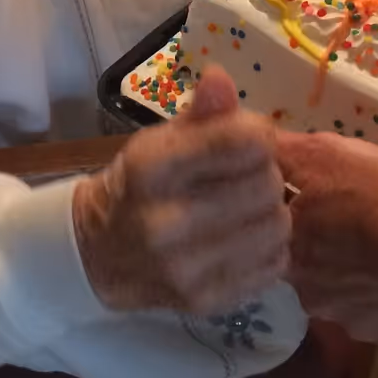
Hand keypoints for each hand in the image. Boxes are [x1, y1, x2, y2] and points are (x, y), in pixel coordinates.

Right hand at [72, 66, 288, 314]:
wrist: (100, 254)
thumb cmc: (139, 186)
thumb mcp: (160, 140)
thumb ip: (200, 111)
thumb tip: (221, 76)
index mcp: (151, 168)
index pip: (242, 141)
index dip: (256, 133)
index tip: (246, 139)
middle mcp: (165, 220)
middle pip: (265, 184)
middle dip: (264, 173)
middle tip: (245, 177)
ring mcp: (186, 267)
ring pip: (276, 226)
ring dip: (270, 212)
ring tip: (247, 208)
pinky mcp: (207, 301)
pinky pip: (274, 264)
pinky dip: (268, 248)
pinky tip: (244, 239)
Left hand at [277, 131, 377, 352]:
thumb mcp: (335, 153)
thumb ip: (291, 154)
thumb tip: (263, 151)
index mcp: (289, 248)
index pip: (276, 233)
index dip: (298, 214)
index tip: (317, 199)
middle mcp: (308, 293)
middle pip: (309, 265)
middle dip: (326, 246)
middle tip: (356, 224)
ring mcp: (348, 322)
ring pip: (344, 294)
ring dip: (356, 276)